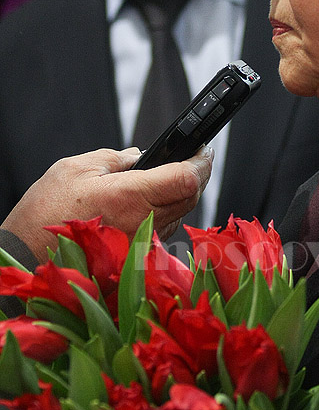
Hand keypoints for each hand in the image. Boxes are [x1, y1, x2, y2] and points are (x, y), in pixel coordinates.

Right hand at [1, 146, 212, 261]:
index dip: (201, 162)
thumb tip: (141, 156)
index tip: (202, 149)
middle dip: (197, 175)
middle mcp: (141, 226)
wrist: (25, 257)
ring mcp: (140, 246)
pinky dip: (167, 214)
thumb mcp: (77, 168)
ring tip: (173, 175)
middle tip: (194, 156)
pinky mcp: (135, 259)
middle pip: (190, 198)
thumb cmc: (45, 213)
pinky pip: (163, 232)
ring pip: (180, 216)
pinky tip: (153, 202)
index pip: (186, 180)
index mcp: (129, 198)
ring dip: (183, 195)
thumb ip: (116, 158)